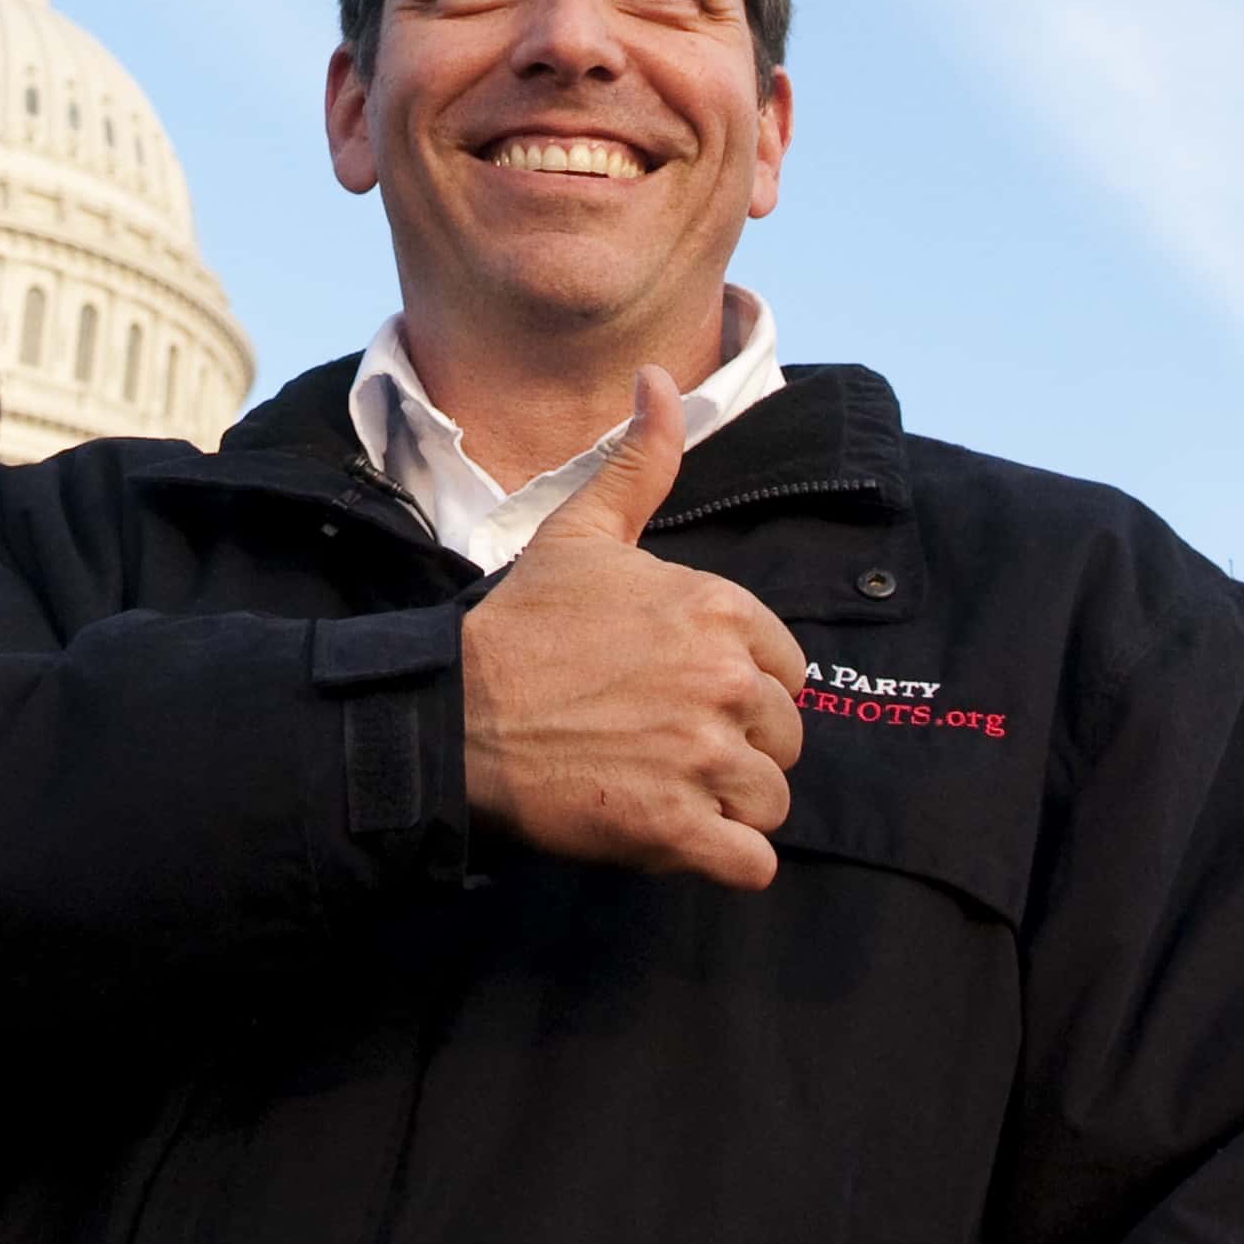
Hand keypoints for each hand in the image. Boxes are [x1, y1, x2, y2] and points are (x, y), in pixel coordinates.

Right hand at [459, 367, 806, 888]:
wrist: (455, 714)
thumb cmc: (523, 626)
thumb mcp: (583, 532)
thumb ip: (641, 460)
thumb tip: (659, 379)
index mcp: (720, 611)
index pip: (788, 670)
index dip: (740, 687)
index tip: (681, 694)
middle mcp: (725, 682)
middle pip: (785, 738)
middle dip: (737, 750)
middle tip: (665, 748)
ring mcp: (703, 758)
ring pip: (770, 802)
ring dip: (728, 809)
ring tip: (666, 791)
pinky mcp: (677, 828)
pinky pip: (751, 864)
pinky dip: (725, 862)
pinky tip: (680, 840)